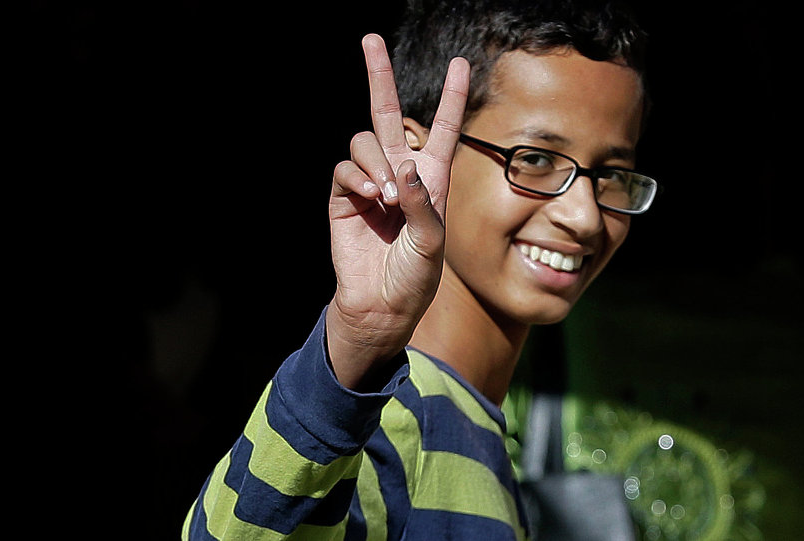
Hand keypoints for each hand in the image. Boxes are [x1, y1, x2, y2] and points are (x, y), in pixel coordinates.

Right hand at [326, 34, 469, 389]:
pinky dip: (357, 178)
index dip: (450, 97)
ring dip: (376, 163)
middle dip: (378, 76)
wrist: (382, 304)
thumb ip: (421, 203)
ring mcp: (369, 183)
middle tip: (370, 39)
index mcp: (431, 179)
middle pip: (387, 113)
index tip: (460, 64)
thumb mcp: (432, 241)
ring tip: (385, 197)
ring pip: (364, 142)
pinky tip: (370, 199)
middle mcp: (400, 173)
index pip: (442, 129)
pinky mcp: (343, 197)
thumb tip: (400, 167)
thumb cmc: (416, 276)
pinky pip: (345, 169)